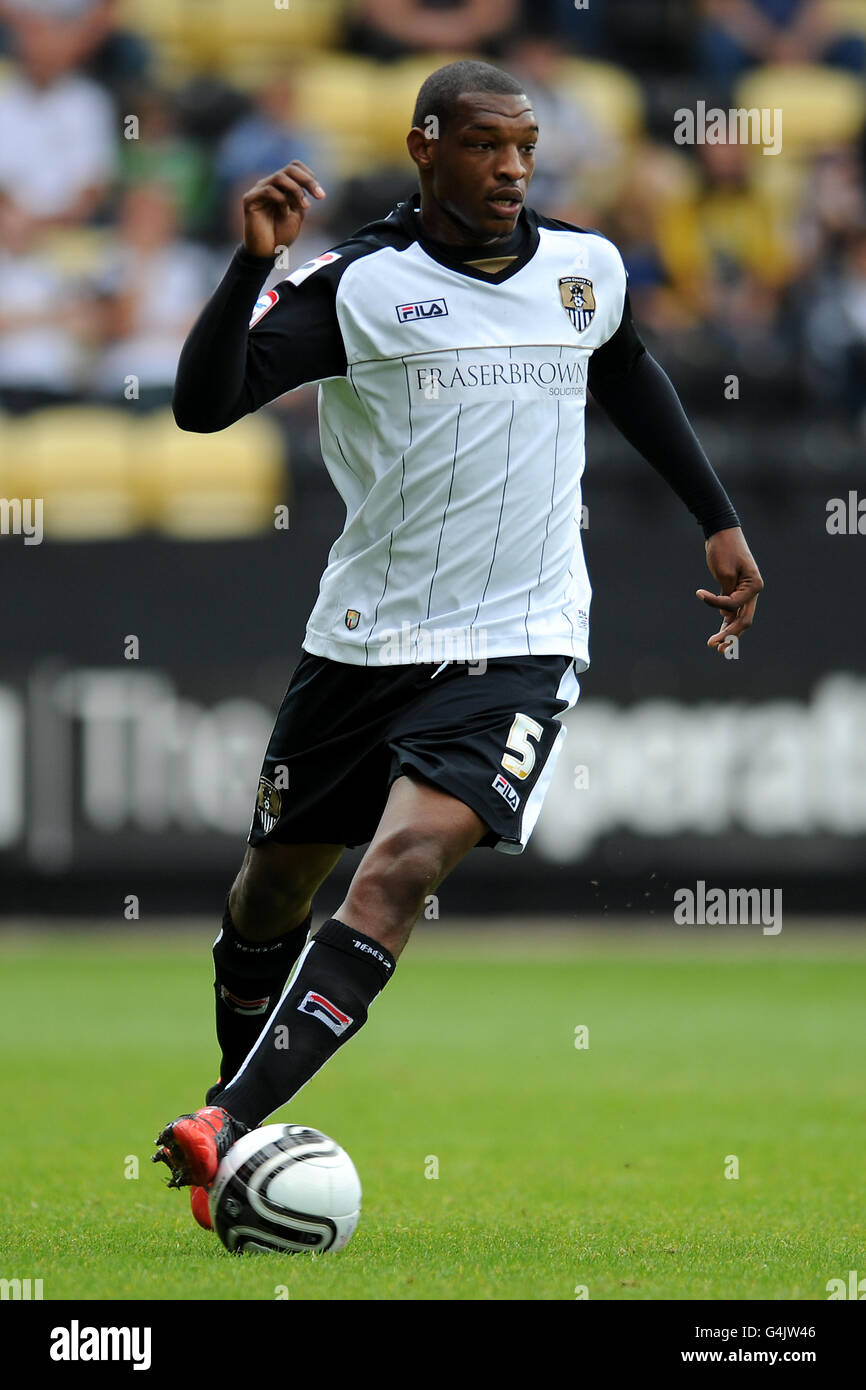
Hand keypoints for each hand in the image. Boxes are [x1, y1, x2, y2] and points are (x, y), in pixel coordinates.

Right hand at [242, 161, 325, 257]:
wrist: (267, 253)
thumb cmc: (281, 235)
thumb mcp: (297, 214)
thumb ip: (301, 198)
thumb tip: (308, 183)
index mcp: (281, 187)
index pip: (295, 167)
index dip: (309, 176)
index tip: (320, 194)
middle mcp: (269, 184)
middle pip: (290, 169)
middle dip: (308, 181)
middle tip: (319, 196)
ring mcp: (258, 191)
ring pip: (279, 177)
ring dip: (296, 191)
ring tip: (304, 207)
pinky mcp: (250, 199)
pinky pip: (268, 190)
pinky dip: (281, 199)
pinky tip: (284, 212)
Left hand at [697, 527, 763, 655]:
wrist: (722, 532)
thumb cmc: (724, 548)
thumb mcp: (724, 571)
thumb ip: (726, 595)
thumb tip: (726, 617)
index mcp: (754, 585)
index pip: (735, 605)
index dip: (716, 604)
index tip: (699, 593)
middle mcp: (753, 591)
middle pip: (743, 619)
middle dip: (729, 635)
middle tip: (713, 647)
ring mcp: (746, 592)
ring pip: (739, 618)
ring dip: (728, 633)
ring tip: (716, 648)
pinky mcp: (736, 591)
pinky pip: (733, 611)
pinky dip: (725, 622)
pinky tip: (719, 634)